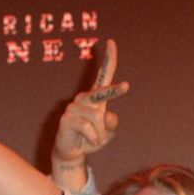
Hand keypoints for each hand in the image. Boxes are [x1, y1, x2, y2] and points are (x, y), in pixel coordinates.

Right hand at [52, 39, 128, 190]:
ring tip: (96, 140)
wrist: (73, 152)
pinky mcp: (67, 118)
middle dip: (114, 90)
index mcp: (95, 98)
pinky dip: (92, 138)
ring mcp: (74, 107)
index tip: (111, 42)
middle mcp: (84, 98)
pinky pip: (87, 128)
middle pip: (101, 92)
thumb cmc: (91, 139)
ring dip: (100, 134)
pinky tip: (87, 141)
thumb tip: (107, 115)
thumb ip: (112, 124)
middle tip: (126, 86)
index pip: (103, 76)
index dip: (108, 60)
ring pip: (97, 118)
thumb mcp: (108, 133)